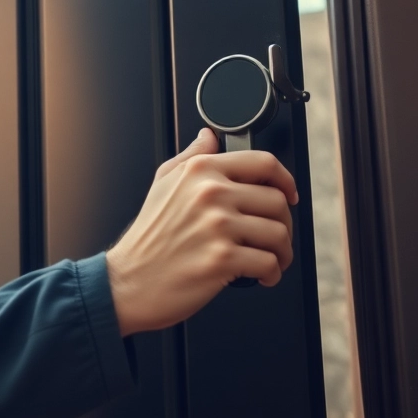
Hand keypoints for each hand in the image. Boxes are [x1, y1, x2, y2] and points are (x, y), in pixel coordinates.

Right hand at [104, 127, 297, 335]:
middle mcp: (211, 194)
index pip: (264, 163)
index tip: (289, 194)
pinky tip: (261, 276)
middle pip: (277, 201)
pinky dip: (272, 273)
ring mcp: (217, 227)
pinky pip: (269, 263)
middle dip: (283, 223)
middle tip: (274, 237)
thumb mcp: (163, 183)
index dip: (286, 180)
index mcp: (201, 171)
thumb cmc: (147, 238)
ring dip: (282, 251)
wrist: (127, 282)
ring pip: (279, 233)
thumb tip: (209, 136)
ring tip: (270, 258)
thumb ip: (191, 155)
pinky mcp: (222, 260)